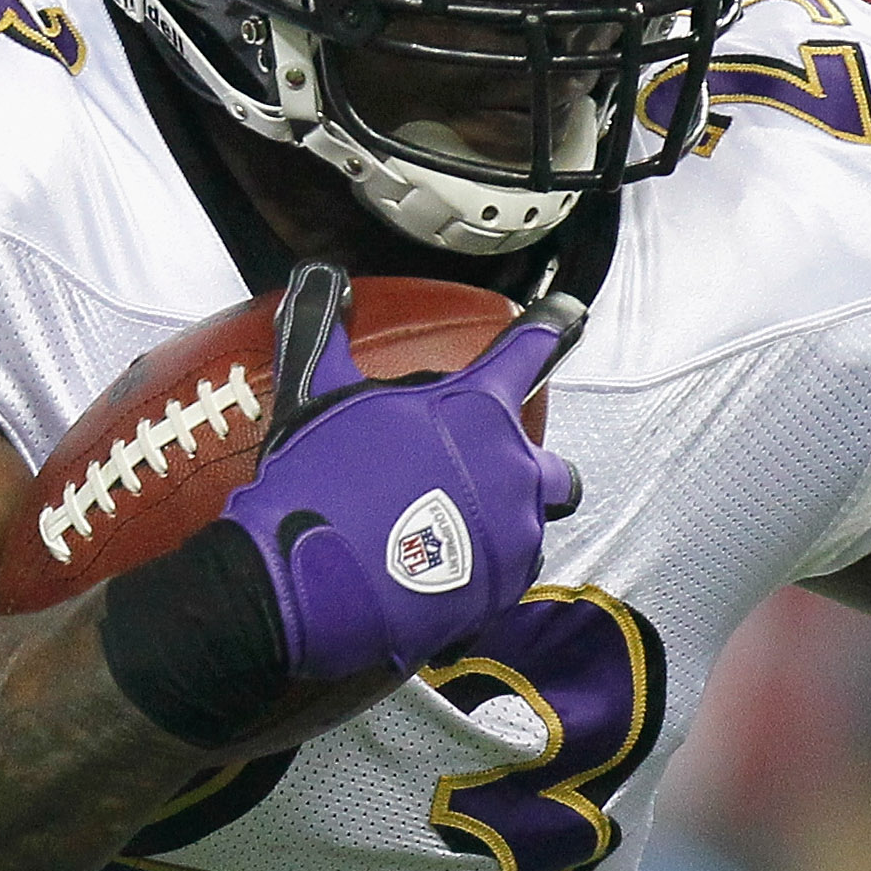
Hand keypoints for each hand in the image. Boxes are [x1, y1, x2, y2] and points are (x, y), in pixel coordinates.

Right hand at [222, 262, 583, 683]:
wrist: (300, 583)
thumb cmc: (314, 481)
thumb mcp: (315, 393)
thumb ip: (322, 325)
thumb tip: (318, 275)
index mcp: (478, 411)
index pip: (533, 347)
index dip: (553, 325)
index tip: (570, 316)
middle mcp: (514, 472)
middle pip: (555, 470)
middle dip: (525, 474)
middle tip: (473, 481)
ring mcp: (513, 540)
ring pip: (527, 530)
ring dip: (496, 530)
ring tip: (438, 537)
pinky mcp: (498, 596)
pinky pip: (499, 582)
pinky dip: (472, 579)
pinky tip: (426, 581)